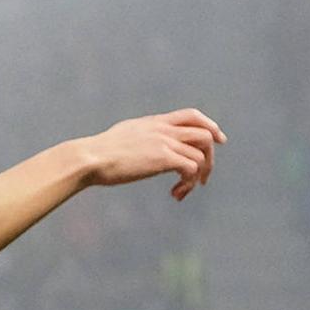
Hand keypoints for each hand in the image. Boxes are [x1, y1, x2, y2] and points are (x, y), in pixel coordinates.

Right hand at [74, 109, 224, 200]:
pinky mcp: (163, 159)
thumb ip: (138, 137)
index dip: (210, 126)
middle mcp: (164, 129)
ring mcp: (164, 142)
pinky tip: (175, 193)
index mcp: (155, 122)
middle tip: (203, 179)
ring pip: (201, 155)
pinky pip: (191, 168)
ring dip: (198, 176)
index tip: (218, 140)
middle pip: (205, 135)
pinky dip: (188, 183)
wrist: (90, 157)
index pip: (192, 115)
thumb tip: (137, 145)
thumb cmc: (99, 153)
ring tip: (182, 191)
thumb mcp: (123, 136)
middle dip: (210, 158)